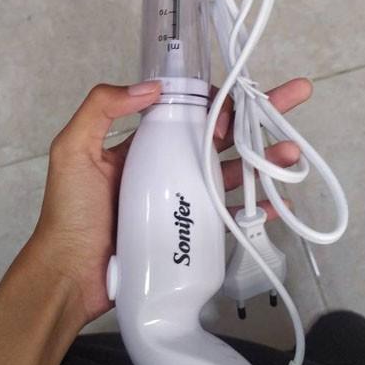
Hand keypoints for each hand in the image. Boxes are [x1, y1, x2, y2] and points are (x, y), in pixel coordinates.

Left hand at [30, 77, 312, 324]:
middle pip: (221, 134)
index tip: (233, 101)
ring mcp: (183, 198)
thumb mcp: (73, 150)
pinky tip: (280, 203)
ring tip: (293, 152)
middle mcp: (169, 165)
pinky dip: (257, 208)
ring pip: (233, 170)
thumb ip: (101, 109)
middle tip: (293, 96)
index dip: (216, 101)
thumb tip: (152, 87)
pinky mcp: (192, 230)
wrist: (72, 277)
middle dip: (258, 114)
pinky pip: (230, 214)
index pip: (189, 111)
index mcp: (145, 144)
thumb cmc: (70, 214)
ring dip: (267, 158)